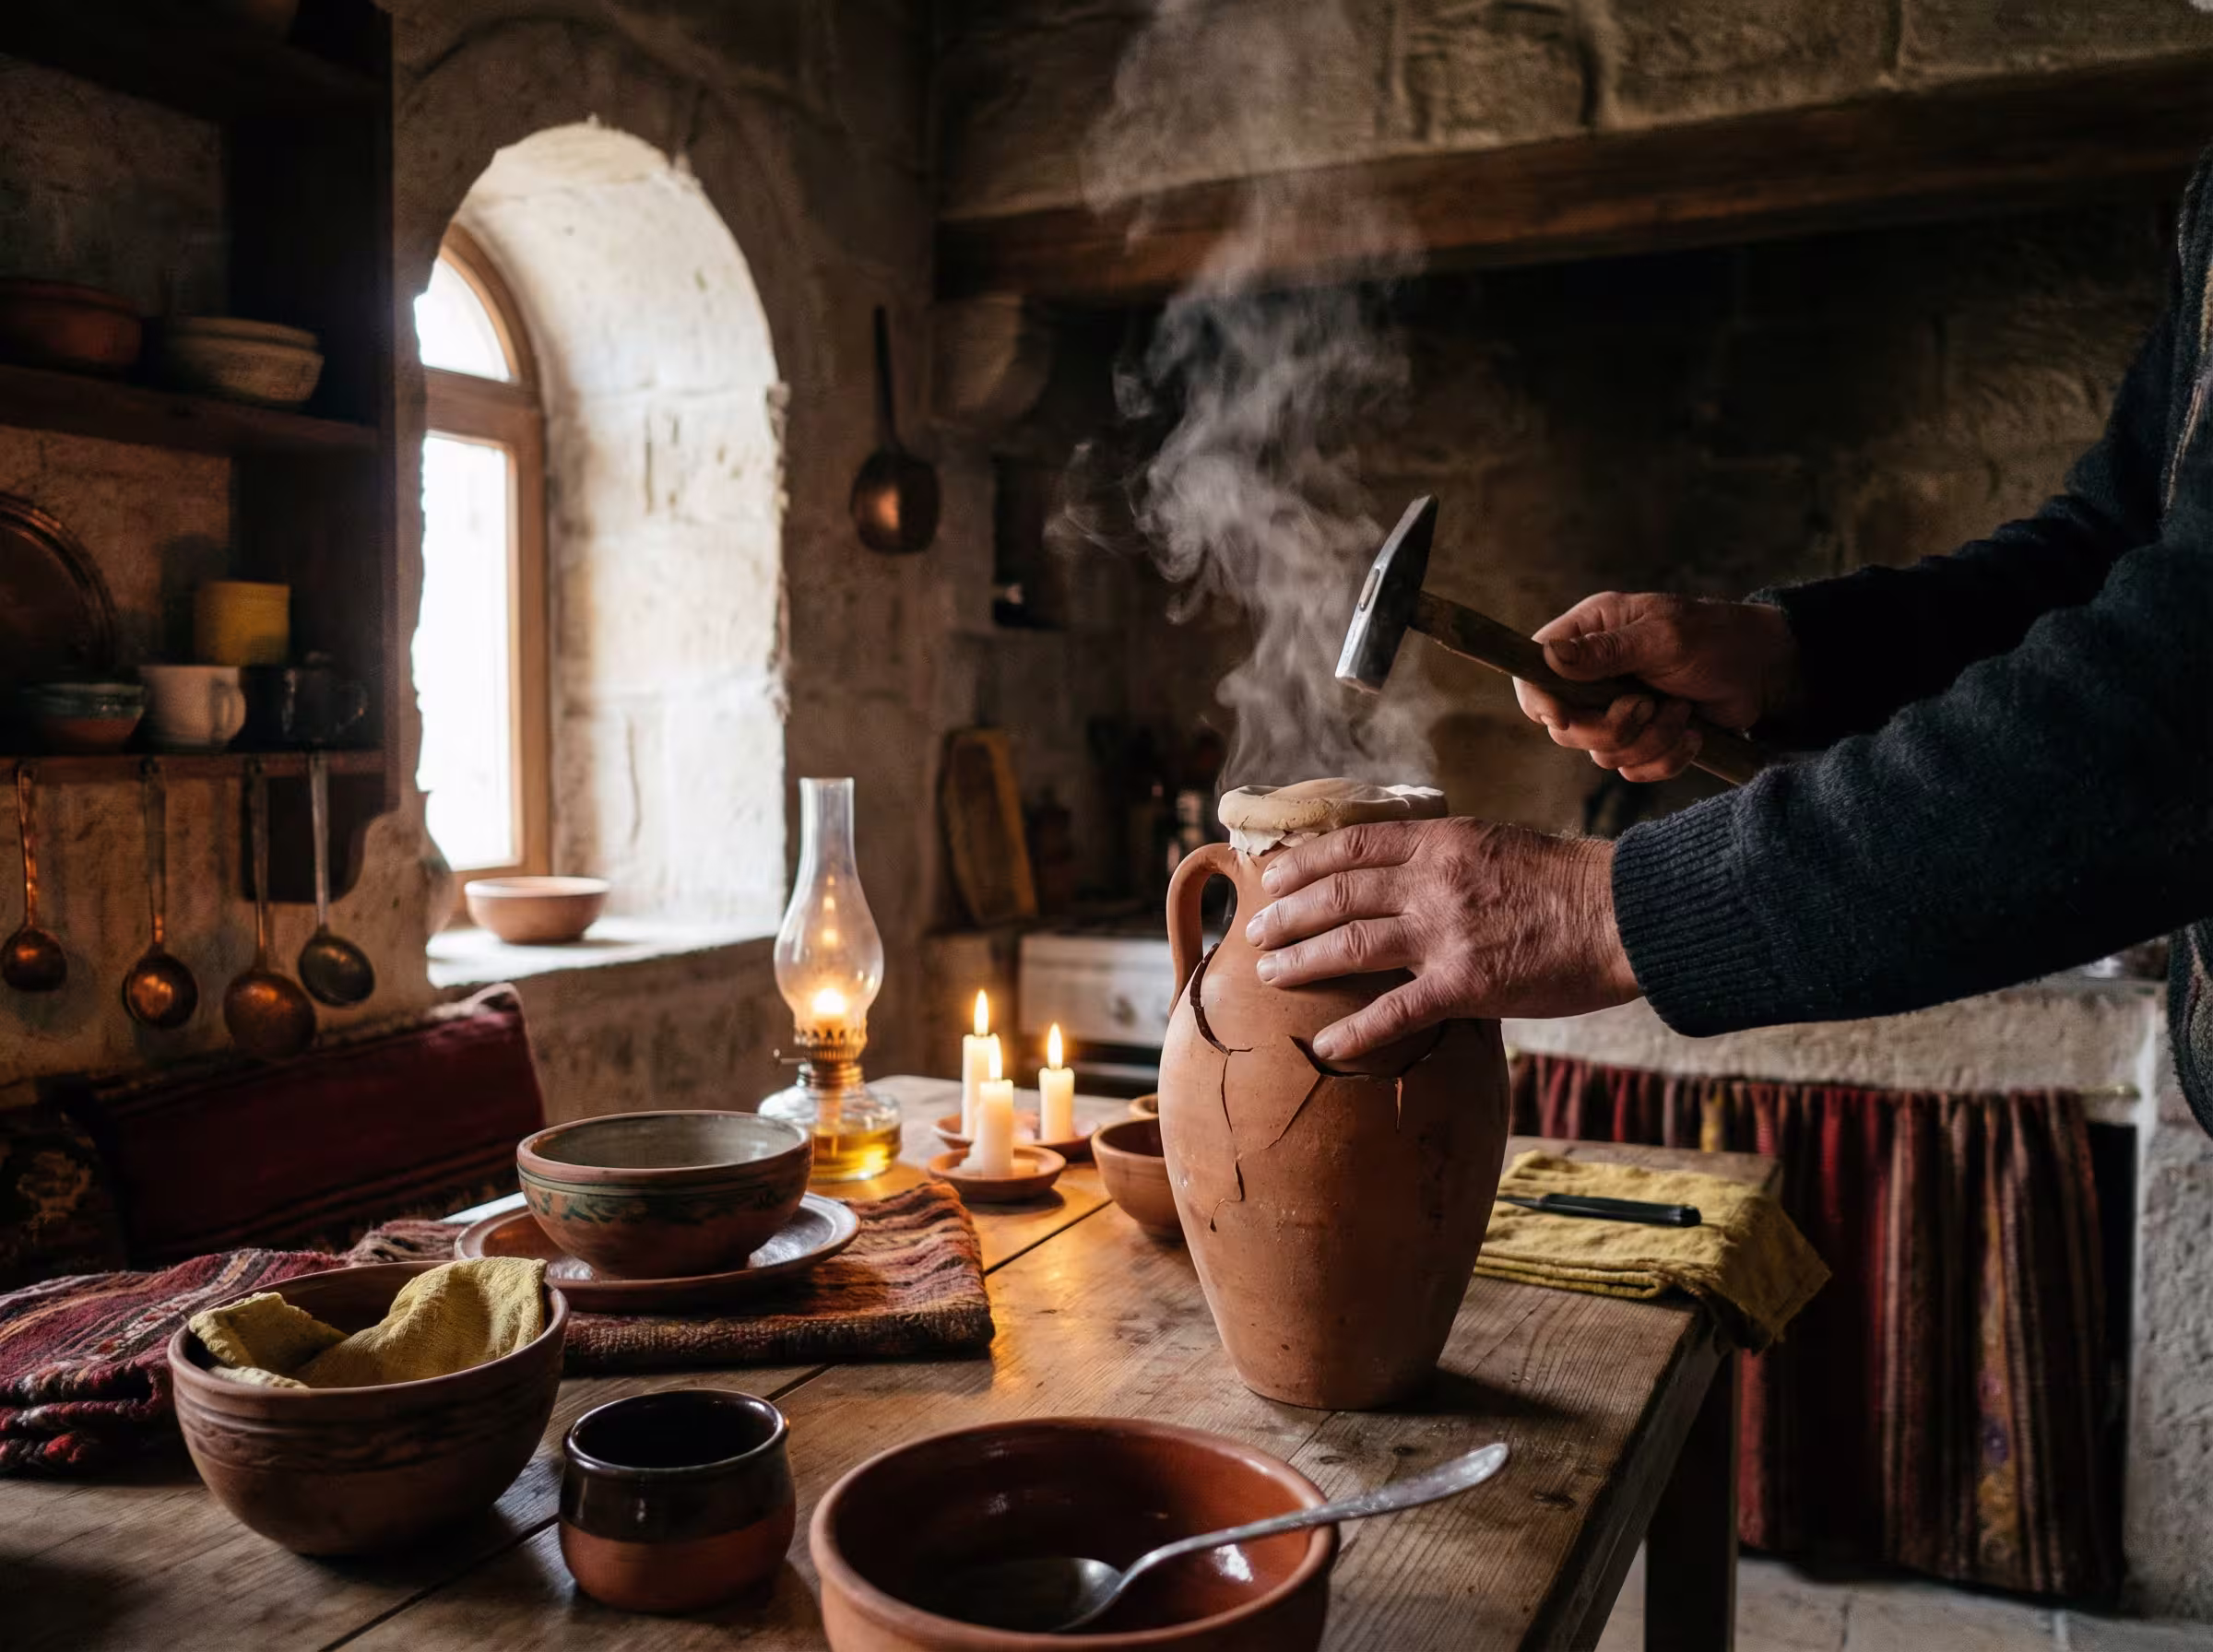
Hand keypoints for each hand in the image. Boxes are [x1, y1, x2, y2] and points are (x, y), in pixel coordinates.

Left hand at [1242, 818, 1641, 1061]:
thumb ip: (1448, 856)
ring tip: (1268, 974)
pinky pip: (1395, 1011)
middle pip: (1337, 894)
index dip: (1304, 863)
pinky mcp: (1466, 984)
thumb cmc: (1570, 880)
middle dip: (1287, 915)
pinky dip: (1354, 1030)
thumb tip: (1407, 869)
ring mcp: (1446, 932)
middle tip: (1255, 932)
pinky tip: (1325, 1043)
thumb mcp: (1500, 843)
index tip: (1272, 878)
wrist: (1623, 912)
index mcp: (1442, 841)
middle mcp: (1434, 881)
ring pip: (1350, 944)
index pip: (1352, 845)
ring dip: (1301, 960)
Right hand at [1513, 593, 1800, 780]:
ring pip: (1601, 754)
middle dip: (1610, 727)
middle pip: (1565, 727)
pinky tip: (1692, 731)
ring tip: (1681, 710)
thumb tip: (1548, 657)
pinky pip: (1633, 770)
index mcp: (1589, 635)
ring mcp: (1617, 710)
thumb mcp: (1663, 637)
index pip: (1533, 672)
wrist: (1765, 672)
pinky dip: (1666, 758)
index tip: (1564, 718)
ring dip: (1649, 740)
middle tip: (1646, 705)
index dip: (1539, 701)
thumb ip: (1606, 651)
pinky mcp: (1642, 739)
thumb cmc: (1716, 639)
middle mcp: (1594, 675)